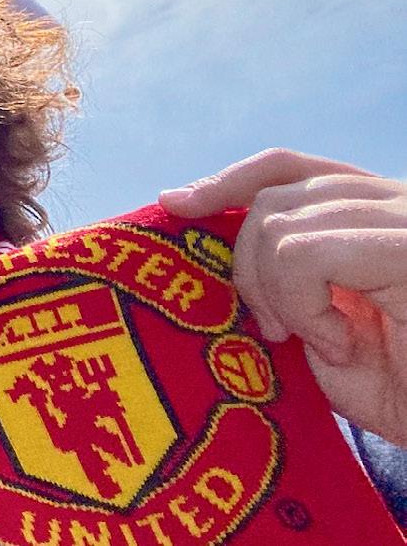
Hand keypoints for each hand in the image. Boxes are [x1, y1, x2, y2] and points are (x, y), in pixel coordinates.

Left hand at [160, 148, 406, 444]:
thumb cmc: (397, 391)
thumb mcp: (322, 324)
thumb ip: (280, 271)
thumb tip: (192, 213)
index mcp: (376, 213)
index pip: (290, 168)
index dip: (229, 179)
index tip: (176, 203)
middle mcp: (397, 202)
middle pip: (276, 196)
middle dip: (251, 265)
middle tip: (281, 331)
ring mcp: (406, 218)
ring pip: (281, 222)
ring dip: (280, 294)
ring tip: (325, 343)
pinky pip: (304, 253)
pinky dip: (302, 304)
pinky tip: (339, 343)